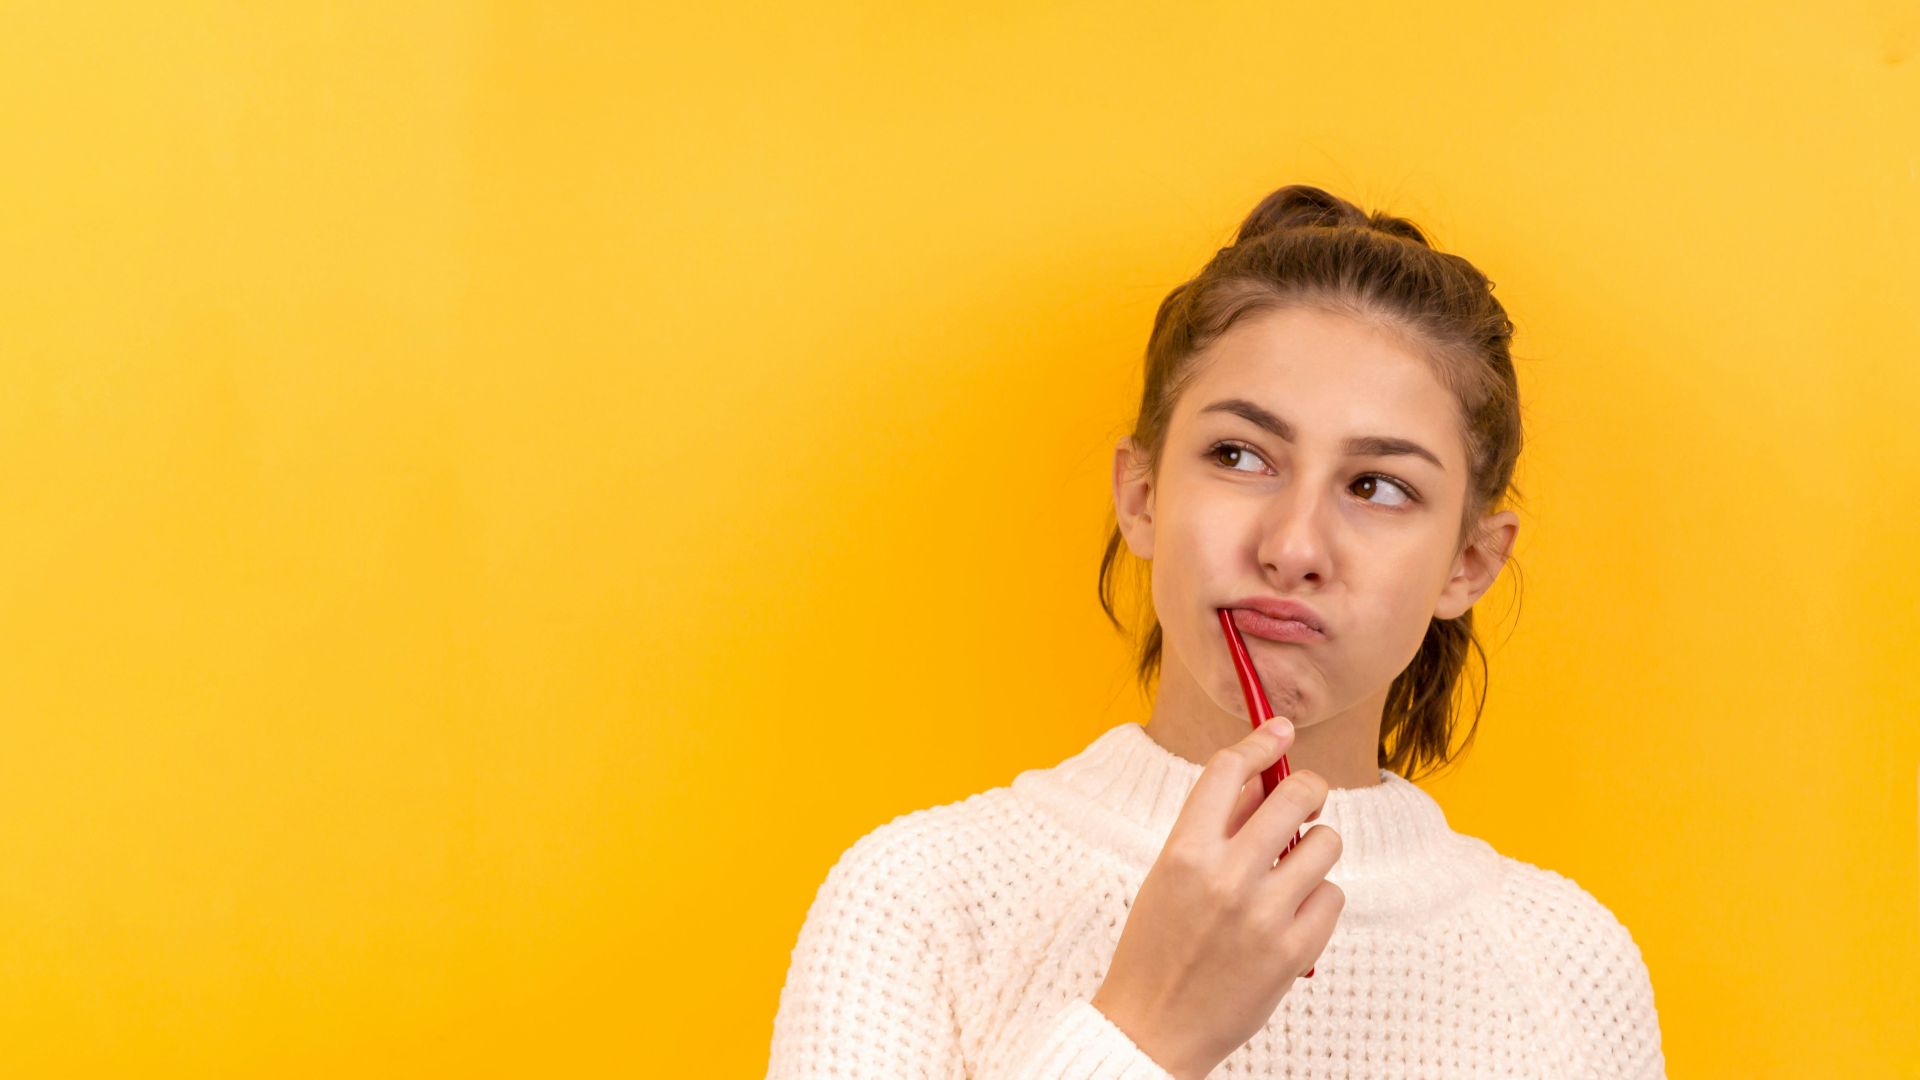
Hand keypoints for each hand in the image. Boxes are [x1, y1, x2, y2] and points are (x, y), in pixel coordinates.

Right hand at [1090, 717, 1343, 1079]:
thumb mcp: (1169, 875)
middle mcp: (1226, 877)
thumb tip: (1261, 776)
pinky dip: (1319, 898)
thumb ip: (1214, 826)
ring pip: (1326, 843)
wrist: (1154, 1027)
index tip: (1279, 730)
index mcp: (1183, 851)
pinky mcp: (1295, 952)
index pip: (1228, 770)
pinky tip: (1293, 913)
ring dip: (1315, 847)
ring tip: (1293, 868)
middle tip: (1305, 800)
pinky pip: (1333, 895)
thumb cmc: (1158, 945)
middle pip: (1295, 795)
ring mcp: (1264, 915)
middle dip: (1308, 788)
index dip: (1260, 741)